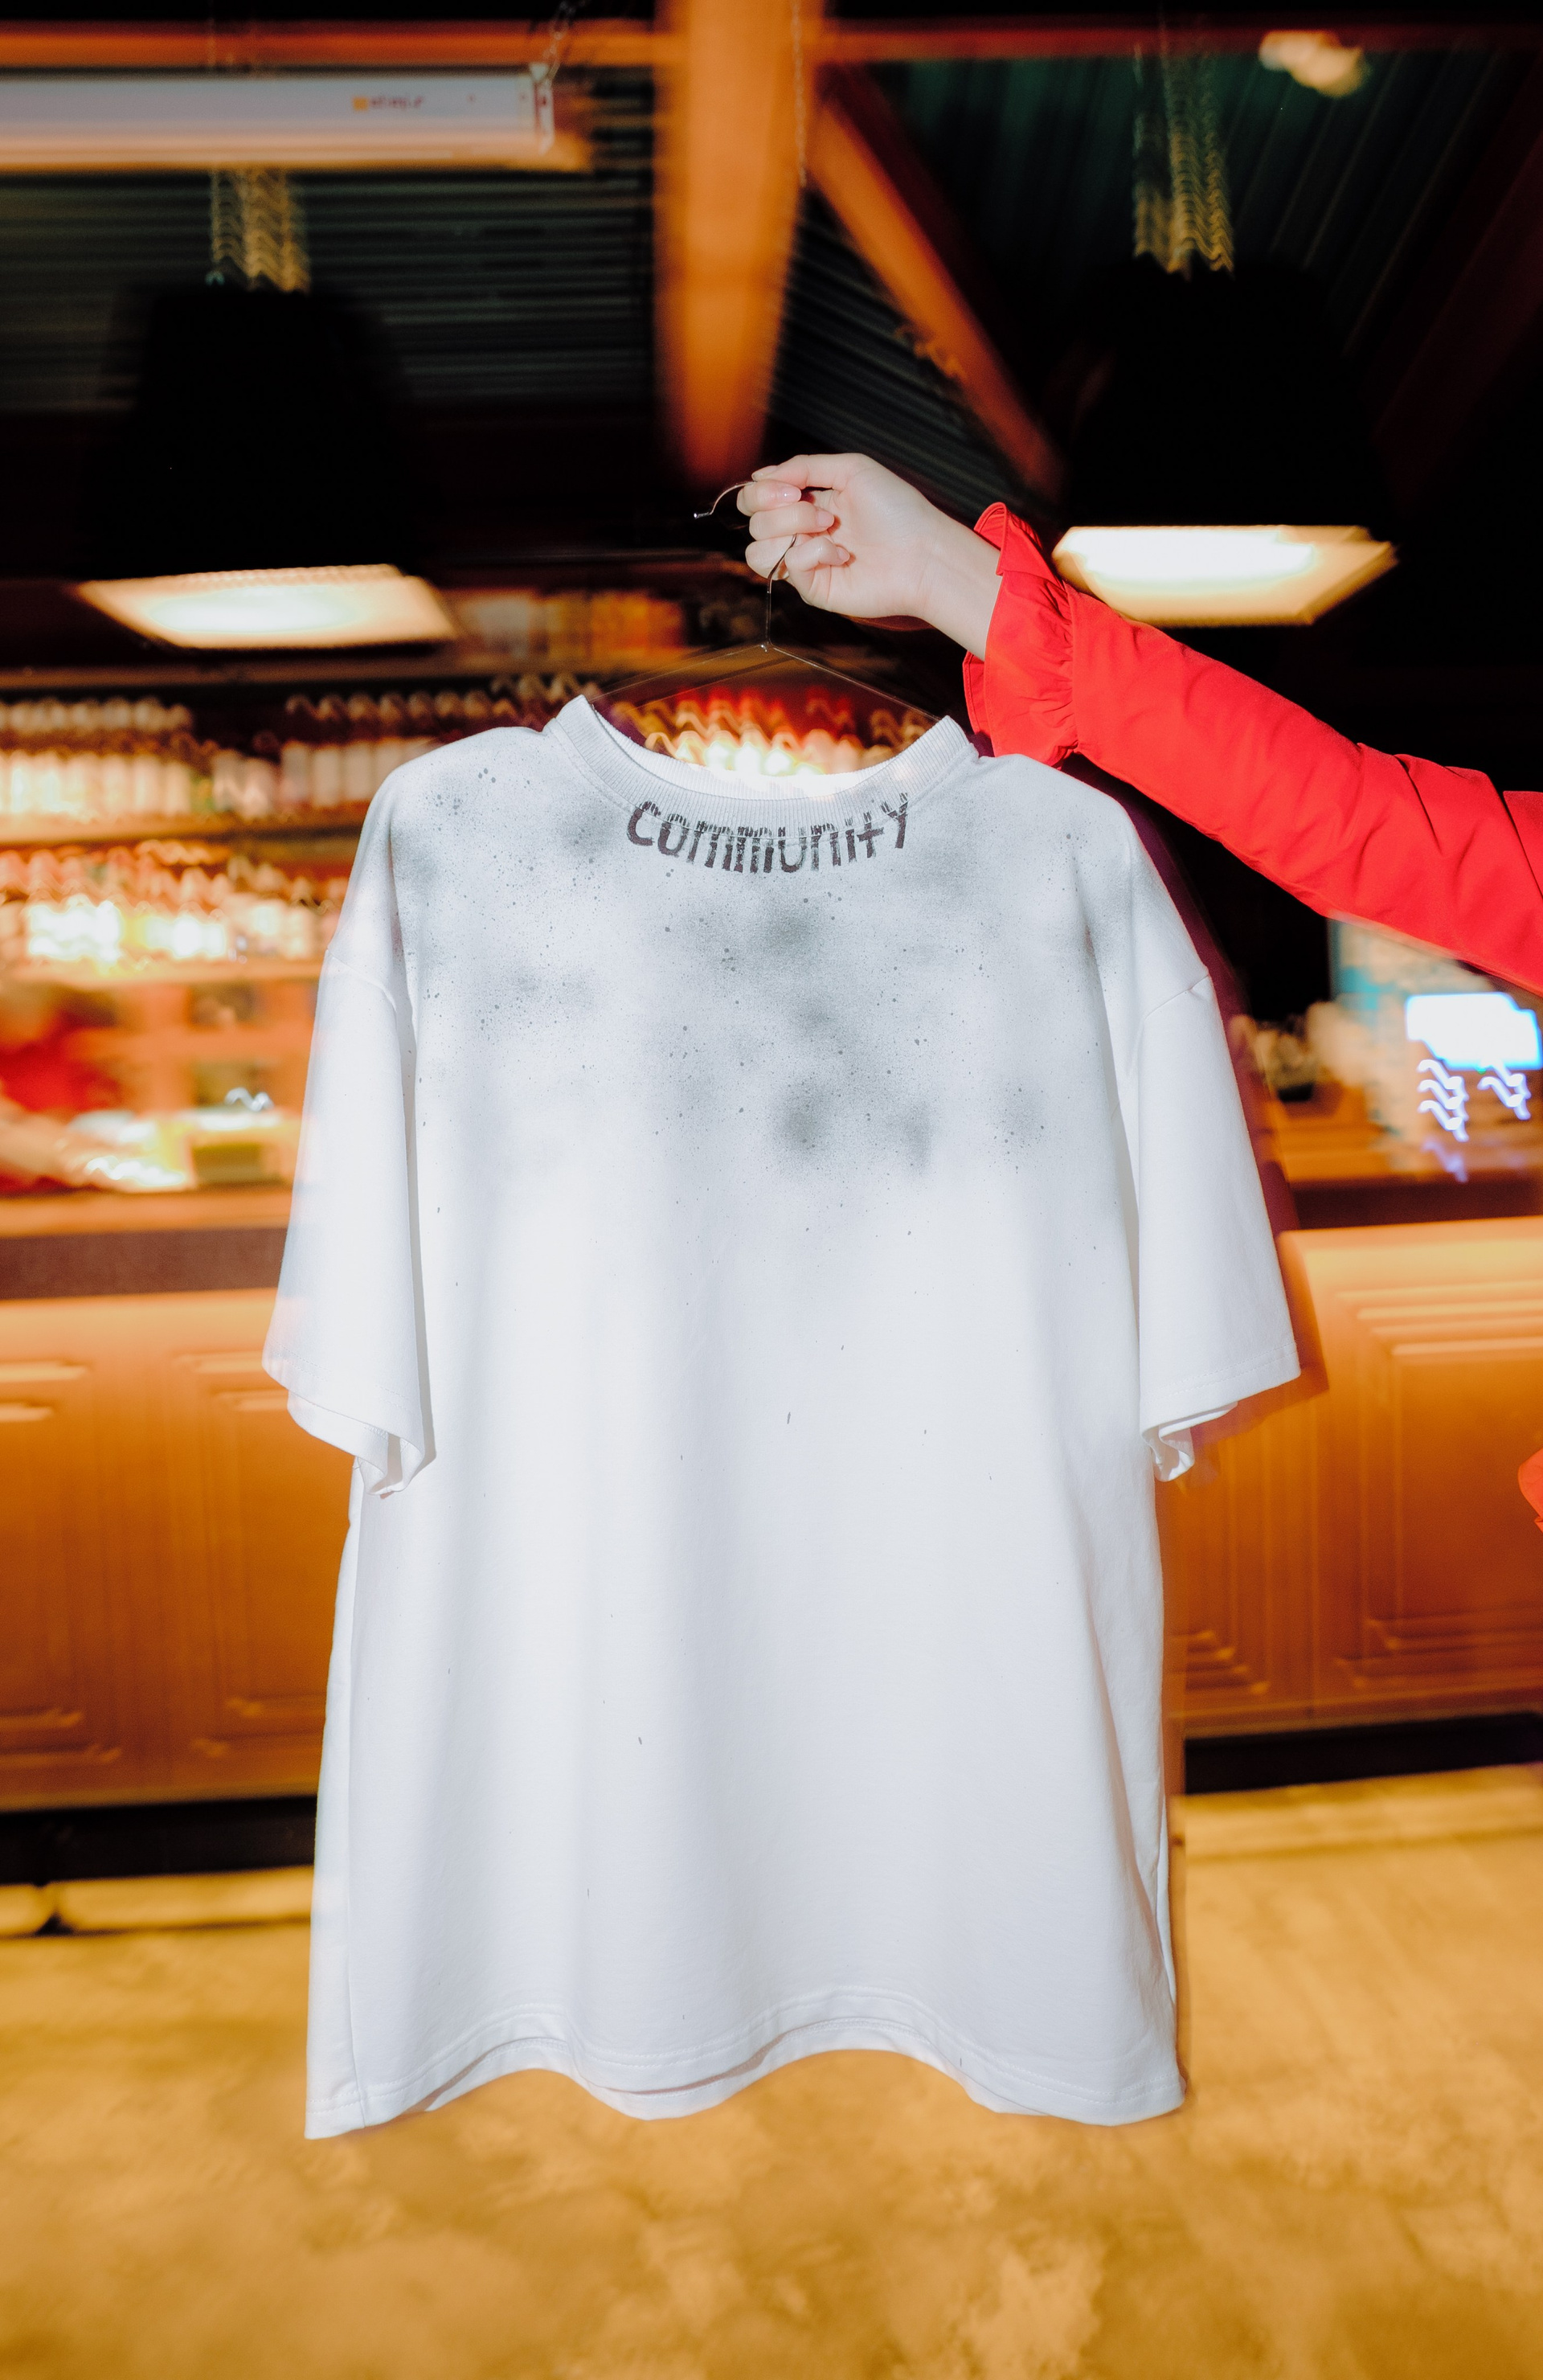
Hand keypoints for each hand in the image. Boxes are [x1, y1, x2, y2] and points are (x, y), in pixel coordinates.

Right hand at [737, 452, 1001, 657]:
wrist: (923, 552)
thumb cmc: (898, 510)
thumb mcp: (851, 469)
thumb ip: (803, 467)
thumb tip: (758, 475)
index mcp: (808, 504)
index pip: (757, 500)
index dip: (760, 493)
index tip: (790, 489)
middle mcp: (802, 533)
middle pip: (755, 523)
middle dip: (781, 511)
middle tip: (819, 512)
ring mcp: (806, 563)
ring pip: (757, 552)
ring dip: (790, 531)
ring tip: (828, 529)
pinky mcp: (813, 588)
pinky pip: (787, 569)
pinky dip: (813, 555)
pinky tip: (842, 555)